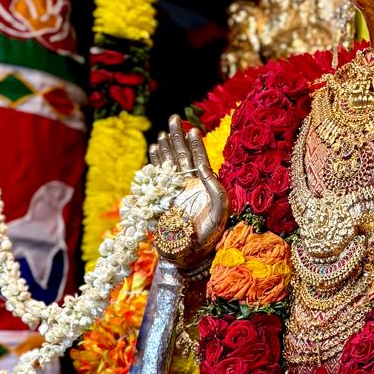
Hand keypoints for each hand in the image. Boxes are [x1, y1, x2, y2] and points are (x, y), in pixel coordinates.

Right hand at [149, 114, 227, 267]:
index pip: (200, 159)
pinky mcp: (164, 198)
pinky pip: (159, 176)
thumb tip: (205, 166)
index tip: (192, 129)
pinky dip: (156, 163)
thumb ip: (215, 188)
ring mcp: (176, 190)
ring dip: (167, 147)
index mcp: (206, 186)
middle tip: (173, 118)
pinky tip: (154, 150)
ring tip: (163, 132)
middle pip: (183, 156)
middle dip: (178, 137)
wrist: (189, 254)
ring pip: (170, 163)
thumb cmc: (209, 235)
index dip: (195, 145)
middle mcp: (191, 185)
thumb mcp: (220, 211)